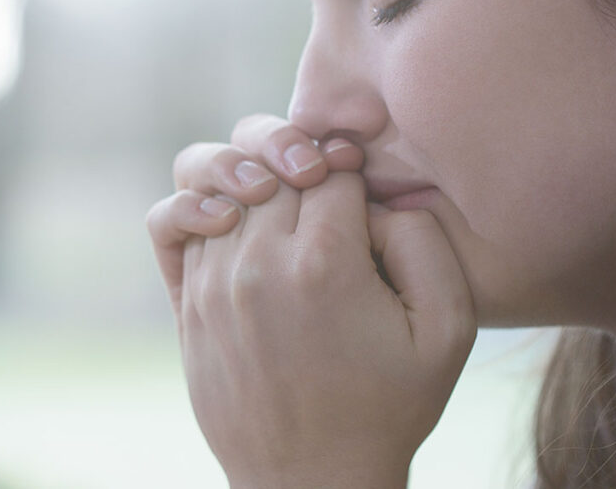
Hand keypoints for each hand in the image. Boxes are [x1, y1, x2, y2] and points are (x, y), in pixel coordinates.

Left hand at [173, 172, 474, 488]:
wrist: (312, 479)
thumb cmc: (389, 405)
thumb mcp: (446, 329)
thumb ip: (424, 243)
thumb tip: (377, 199)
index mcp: (324, 264)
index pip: (329, 166)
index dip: (349, 161)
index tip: (359, 178)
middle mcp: (258, 265)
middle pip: (271, 161)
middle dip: (302, 158)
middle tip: (323, 180)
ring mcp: (213, 284)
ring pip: (216, 179)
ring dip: (250, 172)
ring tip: (280, 191)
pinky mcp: (187, 305)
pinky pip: (170, 223)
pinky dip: (193, 202)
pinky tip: (225, 215)